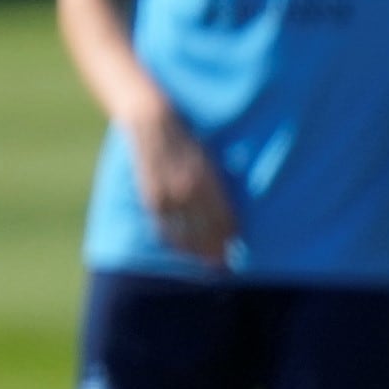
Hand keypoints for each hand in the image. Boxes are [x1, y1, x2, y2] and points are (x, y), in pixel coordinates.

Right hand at [129, 110, 235, 264]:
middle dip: (217, 251)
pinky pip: (164, 228)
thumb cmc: (188, 139)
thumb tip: (232, 214)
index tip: (237, 249)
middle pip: (206, 232)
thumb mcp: (208, 160)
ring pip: (185, 234)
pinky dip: (175, 242)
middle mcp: (187, 192)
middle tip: (225, 266)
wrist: (153, 122)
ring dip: (197, 252)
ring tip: (208, 264)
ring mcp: (167, 197)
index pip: (224, 220)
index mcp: (206, 182)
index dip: (231, 238)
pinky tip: (184, 251)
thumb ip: (217, 186)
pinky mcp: (151, 199)